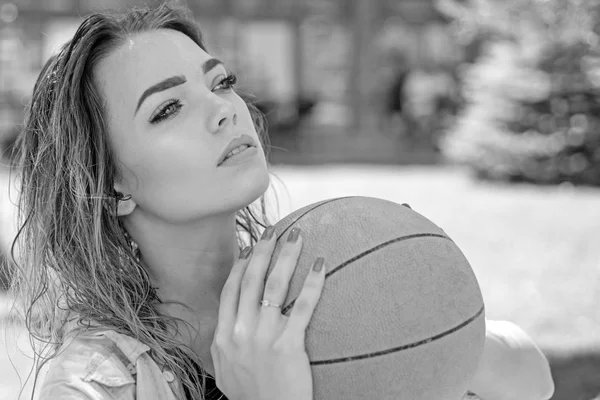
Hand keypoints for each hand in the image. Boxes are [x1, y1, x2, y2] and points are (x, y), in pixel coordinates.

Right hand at [211, 227, 325, 399]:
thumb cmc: (251, 398)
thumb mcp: (225, 370)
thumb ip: (225, 344)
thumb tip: (229, 323)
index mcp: (224, 336)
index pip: (231, 290)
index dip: (242, 265)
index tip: (251, 247)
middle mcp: (240, 331)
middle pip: (251, 279)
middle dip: (264, 250)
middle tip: (276, 229)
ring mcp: (263, 337)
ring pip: (274, 285)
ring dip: (286, 256)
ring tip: (297, 235)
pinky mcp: (288, 344)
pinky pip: (302, 306)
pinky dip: (313, 282)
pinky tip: (321, 265)